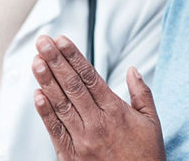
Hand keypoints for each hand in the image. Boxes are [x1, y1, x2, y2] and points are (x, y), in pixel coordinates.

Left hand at [32, 35, 164, 160]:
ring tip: (36, 60)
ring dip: (47, 81)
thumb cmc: (146, 157)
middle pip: (72, 86)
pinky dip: (45, 113)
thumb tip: (133, 69)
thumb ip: (142, 94)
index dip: (74, 56)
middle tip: (43, 42)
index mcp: (115, 111)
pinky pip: (56, 131)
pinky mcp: (72, 157)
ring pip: (61, 104)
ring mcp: (83, 141)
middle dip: (56, 61)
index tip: (62, 39)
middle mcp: (97, 123)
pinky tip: (36, 95)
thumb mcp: (152, 124)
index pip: (89, 77)